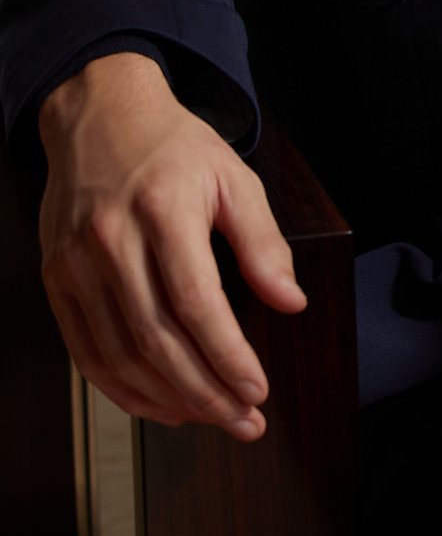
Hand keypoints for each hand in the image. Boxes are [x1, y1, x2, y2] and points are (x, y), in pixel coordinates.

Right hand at [37, 51, 305, 437]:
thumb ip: (263, 240)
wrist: (99, 116)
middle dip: (206, 391)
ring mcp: (77, 261)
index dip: (228, 355)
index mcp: (164, 208)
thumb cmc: (173, 147)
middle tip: (242, 419)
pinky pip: (85, 351)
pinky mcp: (56, 278)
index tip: (257, 389)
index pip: (197, 302)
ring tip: (208, 415)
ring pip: (120, 354)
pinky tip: (157, 402)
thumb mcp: (232, 175)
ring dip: (166, 398)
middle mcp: (113, 238)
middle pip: (158, 339)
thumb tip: (290, 302)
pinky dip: (120, 389)